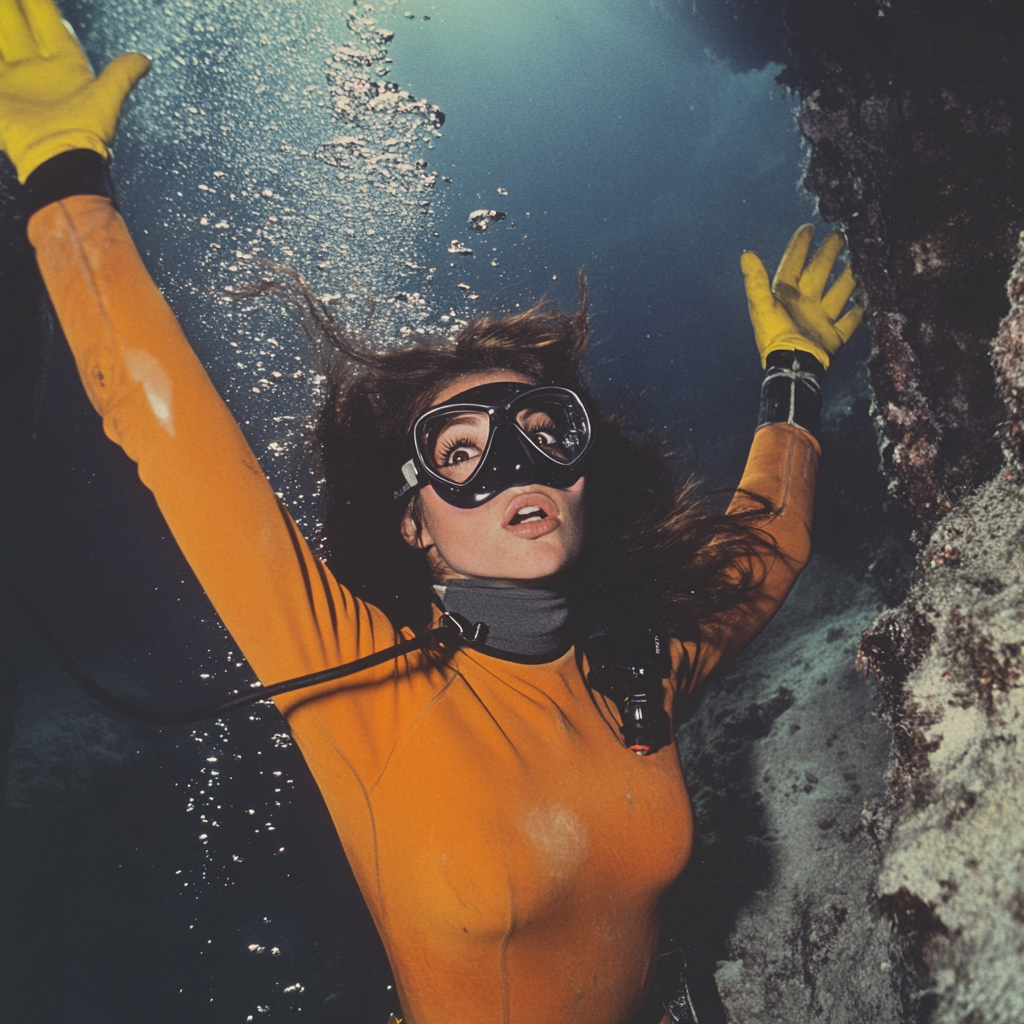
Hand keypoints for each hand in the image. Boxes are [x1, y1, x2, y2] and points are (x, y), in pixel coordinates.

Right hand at [0, 0, 148, 181]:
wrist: (59, 160)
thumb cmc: (86, 133)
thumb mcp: (107, 99)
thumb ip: (123, 76)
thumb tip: (146, 59)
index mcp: (66, 66)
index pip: (51, 25)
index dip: (41, 7)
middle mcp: (39, 70)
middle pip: (18, 27)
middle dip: (11, 8)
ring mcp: (17, 81)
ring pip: (1, 41)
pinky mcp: (1, 94)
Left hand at [741, 223, 863, 368]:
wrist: (794, 364)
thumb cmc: (776, 336)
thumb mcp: (762, 306)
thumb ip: (755, 281)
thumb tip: (746, 254)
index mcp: (786, 296)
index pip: (793, 264)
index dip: (800, 246)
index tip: (809, 227)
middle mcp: (804, 304)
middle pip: (819, 273)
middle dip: (829, 254)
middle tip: (841, 235)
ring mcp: (820, 319)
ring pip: (838, 292)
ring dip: (848, 277)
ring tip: (860, 259)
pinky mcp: (834, 336)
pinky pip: (850, 321)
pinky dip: (860, 311)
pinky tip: (869, 299)